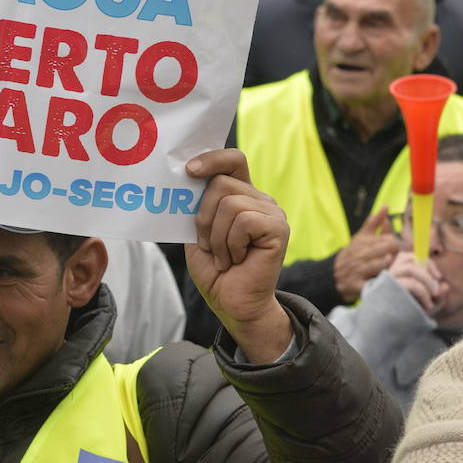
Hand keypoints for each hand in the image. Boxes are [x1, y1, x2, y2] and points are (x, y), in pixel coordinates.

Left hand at [185, 149, 291, 363]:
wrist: (233, 304)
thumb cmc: (216, 270)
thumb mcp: (197, 233)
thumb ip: (196, 206)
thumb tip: (184, 180)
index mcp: (241, 196)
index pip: (232, 161)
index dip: (212, 159)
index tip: (189, 170)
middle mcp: (259, 199)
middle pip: (221, 183)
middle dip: (204, 216)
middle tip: (208, 244)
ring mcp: (272, 212)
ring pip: (229, 203)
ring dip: (217, 236)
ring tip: (224, 256)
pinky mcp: (278, 228)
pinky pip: (243, 220)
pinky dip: (231, 244)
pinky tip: (237, 259)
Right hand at [333, 207, 398, 302]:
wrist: (331, 275)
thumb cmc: (352, 255)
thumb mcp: (361, 238)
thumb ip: (374, 223)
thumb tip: (386, 205)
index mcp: (361, 242)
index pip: (387, 240)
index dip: (393, 244)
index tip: (393, 248)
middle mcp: (358, 255)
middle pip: (385, 250)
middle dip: (393, 254)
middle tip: (393, 258)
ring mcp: (356, 270)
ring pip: (379, 265)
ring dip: (386, 266)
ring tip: (387, 265)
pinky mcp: (356, 285)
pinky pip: (373, 282)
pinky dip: (380, 281)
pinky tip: (382, 279)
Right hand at [386, 249, 445, 315]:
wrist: (393, 330)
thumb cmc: (411, 315)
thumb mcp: (430, 305)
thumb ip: (439, 296)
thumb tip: (446, 286)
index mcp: (398, 272)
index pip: (410, 256)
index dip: (427, 262)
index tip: (439, 277)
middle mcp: (391, 273)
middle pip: (411, 259)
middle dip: (428, 273)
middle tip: (437, 290)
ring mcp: (389, 280)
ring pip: (411, 269)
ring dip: (427, 281)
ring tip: (434, 296)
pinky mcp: (390, 289)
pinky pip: (411, 283)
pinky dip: (424, 293)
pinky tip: (428, 306)